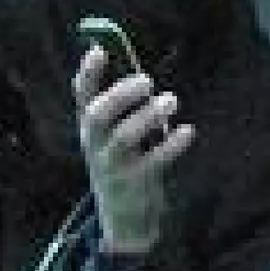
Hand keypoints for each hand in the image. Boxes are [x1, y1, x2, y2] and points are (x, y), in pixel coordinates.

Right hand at [72, 46, 194, 256]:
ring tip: (171, 100)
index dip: (88, 74)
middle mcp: (97, 146)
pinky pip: (152, 163)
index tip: (99, 51)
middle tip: (147, 80)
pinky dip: (171, 145)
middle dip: (120, 95)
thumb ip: (122, 107)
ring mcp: (114, 166)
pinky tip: (187, 131)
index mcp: (91, 129)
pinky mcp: (136, 184)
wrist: (123, 220)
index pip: (82, 97)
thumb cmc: (123, 164)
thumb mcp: (113, 137)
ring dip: (147, 117)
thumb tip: (139, 69)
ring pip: (123, 138)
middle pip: (97, 116)